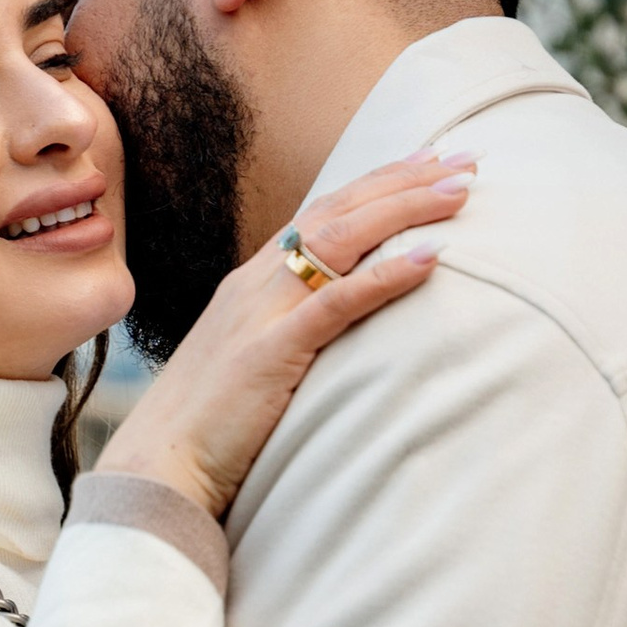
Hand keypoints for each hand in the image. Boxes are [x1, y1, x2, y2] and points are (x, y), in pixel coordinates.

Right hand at [101, 152, 472, 517]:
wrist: (158, 466)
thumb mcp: (254, 364)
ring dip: (406, 208)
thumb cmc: (209, 427)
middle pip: (339, 210)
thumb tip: (341, 330)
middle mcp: (256, 283)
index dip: (379, 183)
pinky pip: (337, 301)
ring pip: (342, 238)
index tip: (429, 161)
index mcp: (251, 283)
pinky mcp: (271, 351)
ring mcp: (261, 312)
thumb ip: (292, 334)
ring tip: (461, 190)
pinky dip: (386, 274)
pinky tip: (432, 255)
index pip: (323, 213)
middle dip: (406, 180)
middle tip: (468, 160)